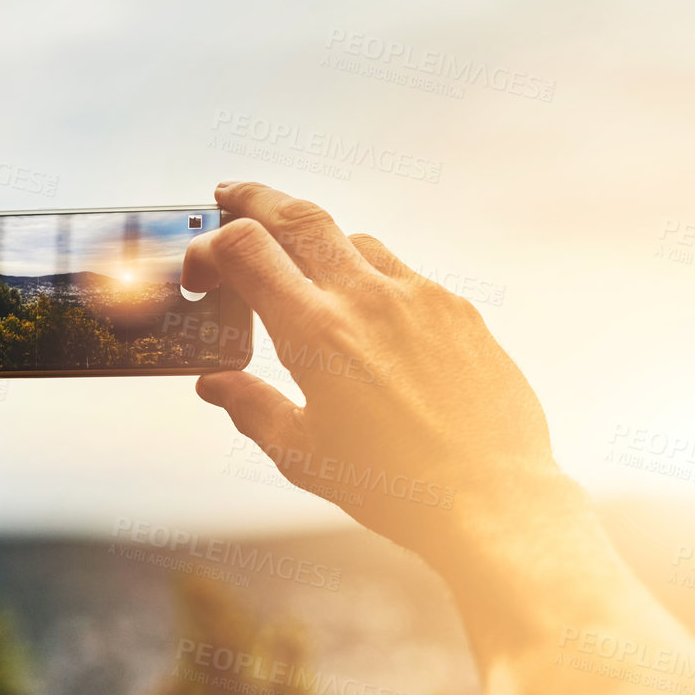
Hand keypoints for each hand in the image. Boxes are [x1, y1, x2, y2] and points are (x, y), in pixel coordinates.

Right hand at [183, 181, 563, 558]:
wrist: (492, 496)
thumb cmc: (397, 487)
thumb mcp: (304, 455)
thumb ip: (253, 409)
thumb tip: (216, 385)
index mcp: (316, 333)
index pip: (246, 248)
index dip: (210, 248)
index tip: (202, 274)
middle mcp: (367, 299)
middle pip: (297, 215)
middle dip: (254, 199)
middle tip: (229, 198)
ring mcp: (418, 297)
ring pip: (354, 239)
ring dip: (317, 244)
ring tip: (303, 273)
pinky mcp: (458, 310)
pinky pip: (404, 275)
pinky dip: (372, 281)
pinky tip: (371, 320)